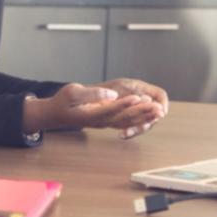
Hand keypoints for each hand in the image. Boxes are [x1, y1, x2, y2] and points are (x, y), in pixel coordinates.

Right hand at [22, 82, 162, 134]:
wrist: (57, 114)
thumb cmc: (63, 102)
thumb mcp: (72, 93)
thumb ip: (91, 93)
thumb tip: (111, 94)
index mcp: (91, 114)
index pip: (111, 109)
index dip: (125, 103)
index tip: (138, 97)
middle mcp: (101, 121)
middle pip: (124, 117)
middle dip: (141, 112)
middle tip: (157, 107)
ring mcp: (105, 123)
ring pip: (128, 122)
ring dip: (144, 117)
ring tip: (159, 112)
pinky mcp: (108, 121)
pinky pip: (126, 123)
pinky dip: (139, 120)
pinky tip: (150, 116)